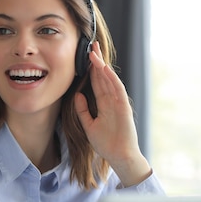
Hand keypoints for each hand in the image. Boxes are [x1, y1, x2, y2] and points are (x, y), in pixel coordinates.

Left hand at [74, 42, 151, 186]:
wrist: (120, 156)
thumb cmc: (106, 144)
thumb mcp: (89, 125)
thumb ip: (83, 110)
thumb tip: (77, 95)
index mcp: (104, 104)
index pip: (96, 82)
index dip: (90, 69)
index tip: (84, 56)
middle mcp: (111, 100)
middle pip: (103, 76)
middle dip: (97, 61)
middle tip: (91, 45)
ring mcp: (118, 102)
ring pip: (109, 79)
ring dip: (102, 65)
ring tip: (94, 52)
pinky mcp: (123, 107)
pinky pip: (117, 90)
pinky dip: (111, 78)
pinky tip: (104, 68)